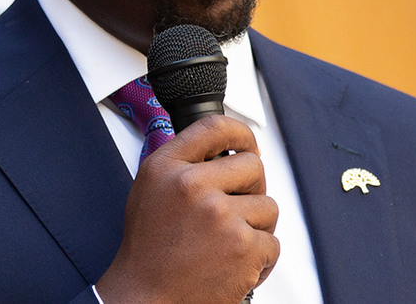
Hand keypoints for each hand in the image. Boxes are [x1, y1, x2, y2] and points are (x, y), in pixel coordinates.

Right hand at [95, 115, 278, 303]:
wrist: (144, 302)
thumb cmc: (149, 252)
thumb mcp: (151, 191)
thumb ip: (183, 165)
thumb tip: (226, 150)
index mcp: (168, 169)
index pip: (215, 128)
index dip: (240, 134)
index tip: (248, 145)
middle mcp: (193, 186)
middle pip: (253, 167)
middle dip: (251, 190)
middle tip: (234, 212)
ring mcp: (221, 217)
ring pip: (268, 207)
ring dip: (255, 228)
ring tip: (226, 245)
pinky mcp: (244, 247)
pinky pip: (272, 243)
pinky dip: (259, 259)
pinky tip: (233, 265)